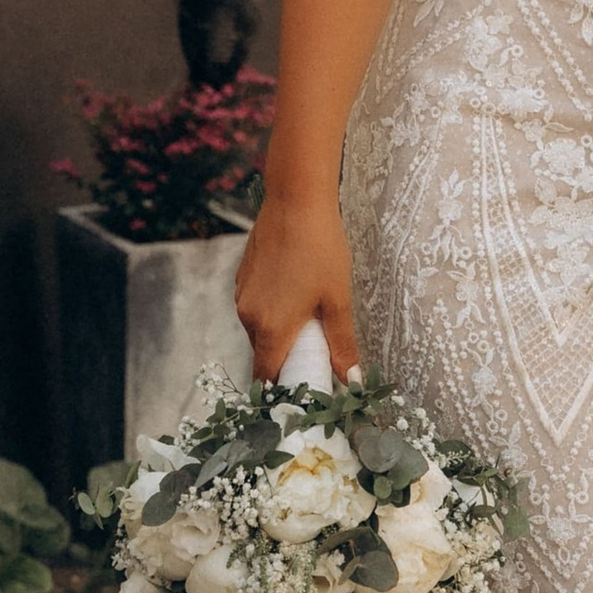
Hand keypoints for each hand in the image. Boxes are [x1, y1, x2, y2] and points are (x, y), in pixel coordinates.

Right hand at [235, 192, 357, 382]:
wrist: (296, 201)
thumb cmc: (321, 250)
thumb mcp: (338, 300)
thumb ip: (341, 344)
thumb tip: (350, 380)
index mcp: (272, 328)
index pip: (267, 377)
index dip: (282, 390)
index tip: (302, 391)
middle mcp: (249, 316)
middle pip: (264, 354)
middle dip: (286, 359)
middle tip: (317, 352)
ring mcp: (242, 295)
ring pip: (259, 329)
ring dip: (280, 332)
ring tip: (310, 316)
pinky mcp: (242, 277)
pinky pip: (255, 306)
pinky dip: (273, 310)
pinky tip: (296, 291)